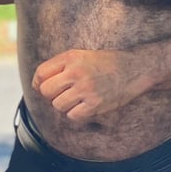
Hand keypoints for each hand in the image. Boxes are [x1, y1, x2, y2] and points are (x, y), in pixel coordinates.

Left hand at [32, 48, 146, 120]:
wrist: (133, 69)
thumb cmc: (103, 63)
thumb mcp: (79, 56)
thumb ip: (58, 66)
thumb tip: (36, 85)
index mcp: (70, 58)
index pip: (40, 73)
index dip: (38, 83)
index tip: (43, 87)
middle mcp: (76, 72)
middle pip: (45, 91)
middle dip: (50, 95)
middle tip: (61, 94)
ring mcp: (86, 89)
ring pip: (57, 105)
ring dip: (63, 105)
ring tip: (74, 100)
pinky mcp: (96, 104)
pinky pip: (72, 116)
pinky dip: (75, 114)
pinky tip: (83, 107)